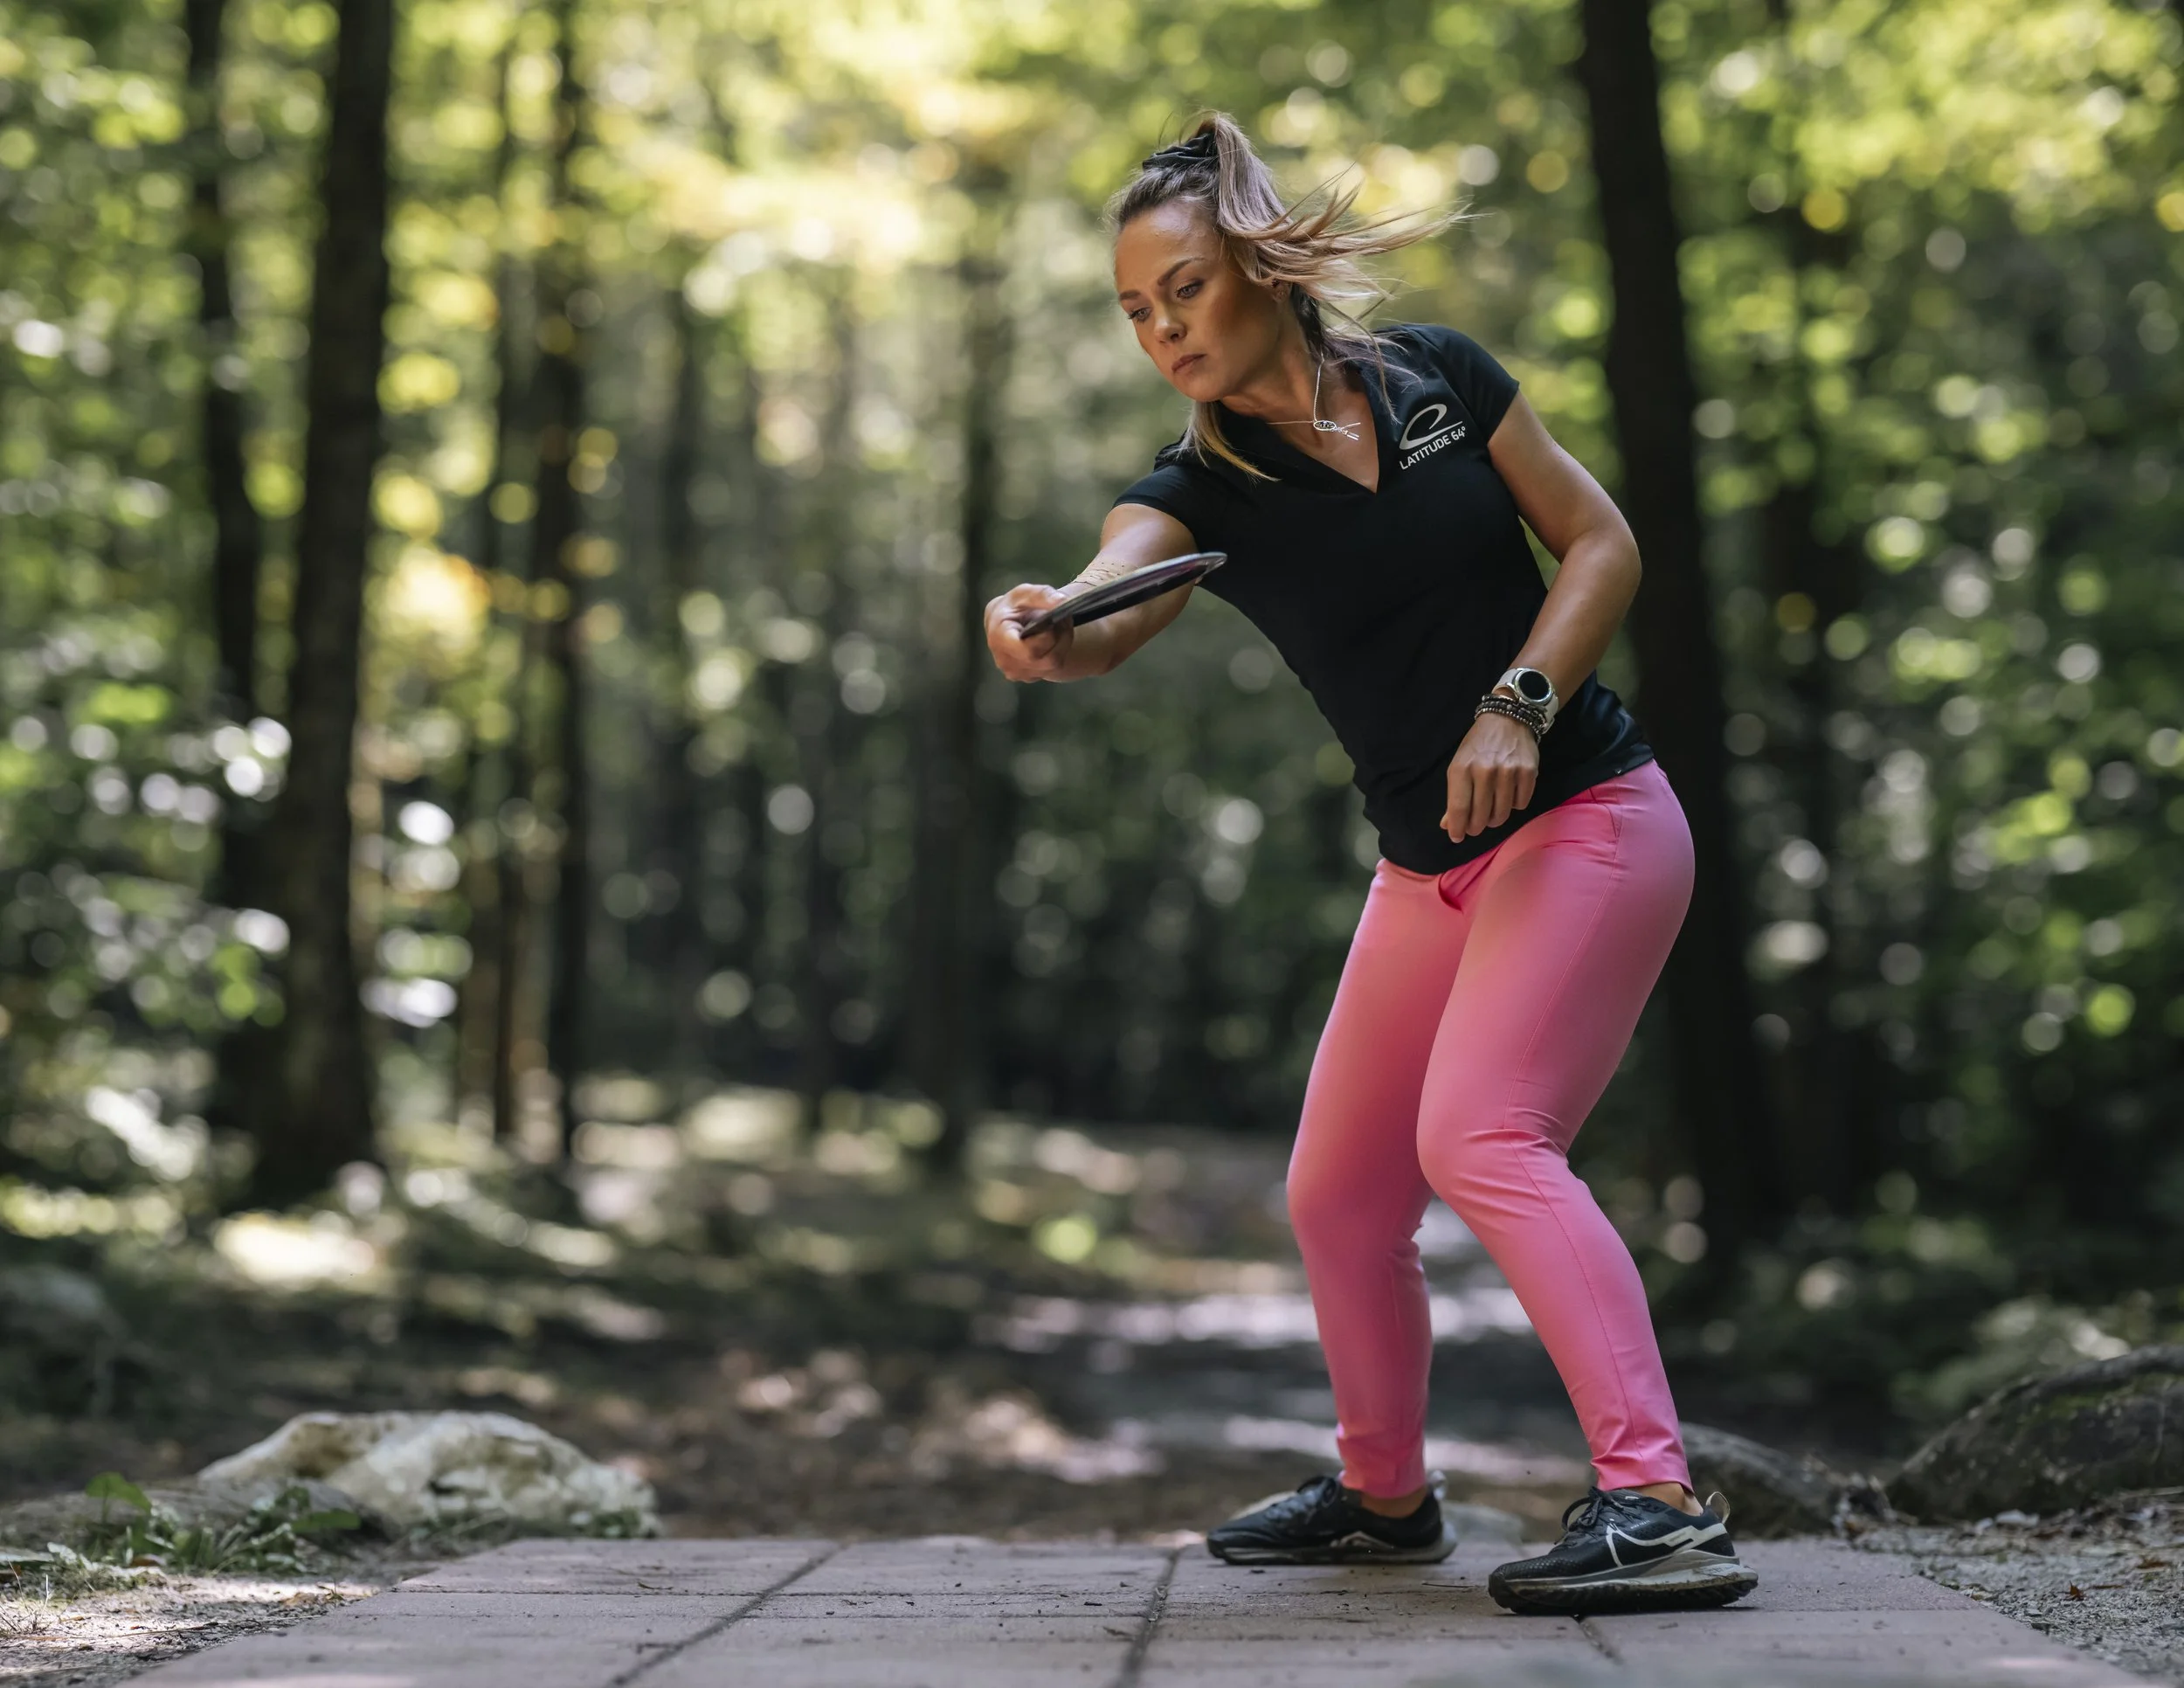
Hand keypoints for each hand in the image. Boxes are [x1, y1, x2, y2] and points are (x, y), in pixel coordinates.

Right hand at [985, 584, 1076, 680]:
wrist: (1005, 621)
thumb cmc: (1014, 606)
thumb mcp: (1025, 593)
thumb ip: (1043, 595)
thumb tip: (1062, 602)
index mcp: (999, 638)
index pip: (1029, 651)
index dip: (1046, 638)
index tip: (1050, 621)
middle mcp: (1004, 661)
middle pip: (1046, 659)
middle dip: (1060, 638)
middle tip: (1062, 620)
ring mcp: (1015, 672)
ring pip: (1053, 665)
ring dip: (1062, 645)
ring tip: (1057, 628)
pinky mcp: (1025, 677)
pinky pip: (1051, 669)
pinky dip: (1057, 653)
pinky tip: (1051, 640)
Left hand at [1442, 709, 1538, 839]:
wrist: (1507, 719)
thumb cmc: (1478, 745)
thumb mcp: (1459, 765)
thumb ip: (1454, 796)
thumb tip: (1448, 825)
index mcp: (1462, 769)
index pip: (1458, 808)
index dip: (1457, 828)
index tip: (1457, 837)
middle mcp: (1484, 771)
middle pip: (1480, 816)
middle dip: (1476, 827)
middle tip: (1476, 826)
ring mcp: (1508, 771)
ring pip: (1501, 814)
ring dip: (1495, 819)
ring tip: (1492, 812)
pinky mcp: (1528, 772)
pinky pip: (1520, 804)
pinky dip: (1514, 805)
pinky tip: (1509, 795)